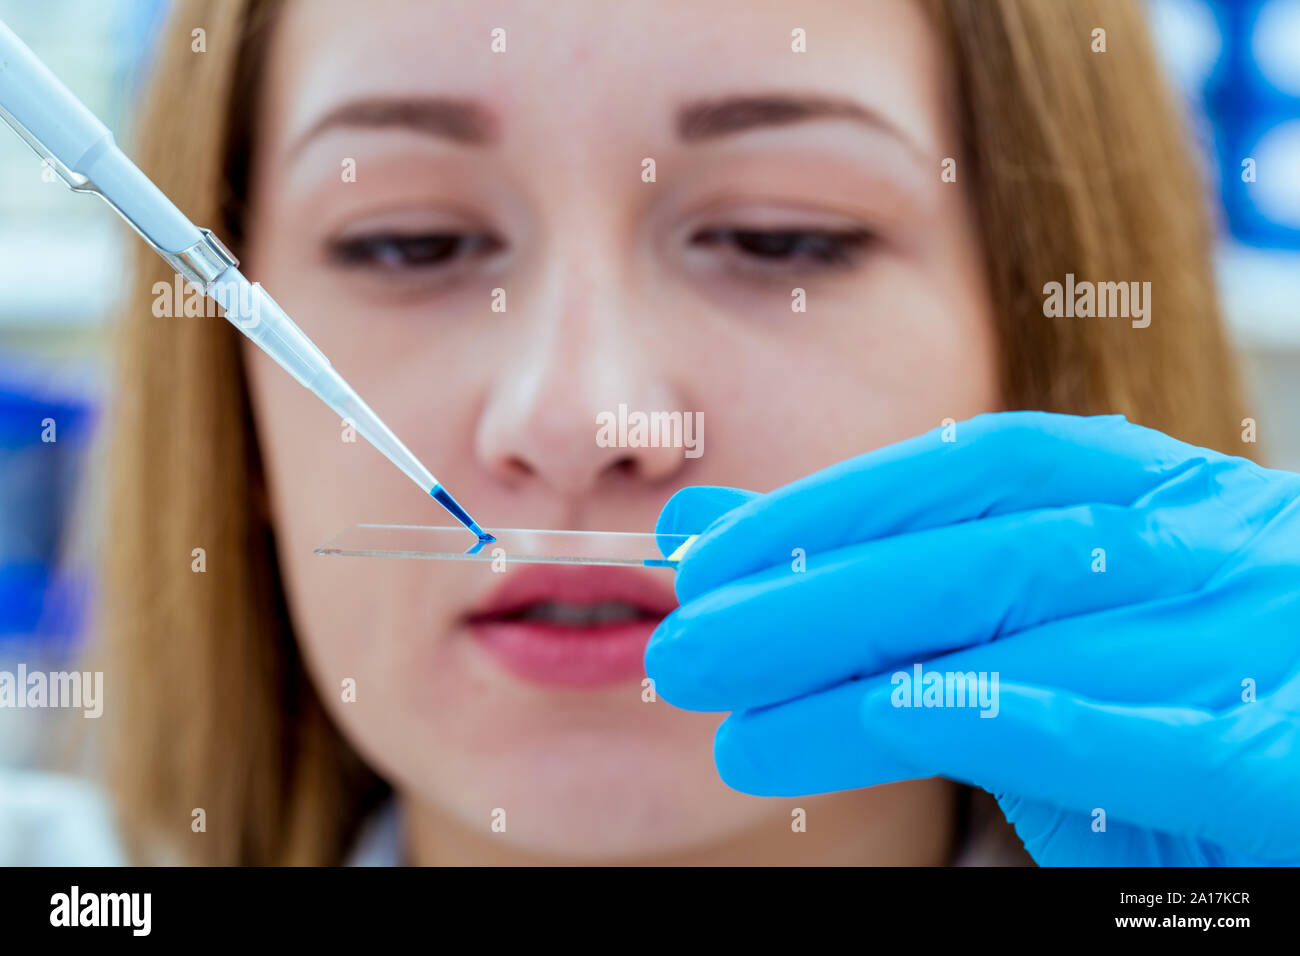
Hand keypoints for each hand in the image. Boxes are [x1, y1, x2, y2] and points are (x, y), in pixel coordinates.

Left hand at [646, 412, 1299, 864]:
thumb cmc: (1180, 682)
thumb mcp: (1033, 612)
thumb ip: (882, 564)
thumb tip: (707, 529)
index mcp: (1147, 487)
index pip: (971, 468)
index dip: (830, 507)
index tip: (708, 560)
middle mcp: (1201, 540)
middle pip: (976, 551)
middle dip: (812, 601)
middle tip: (687, 654)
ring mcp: (1256, 636)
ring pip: (1032, 639)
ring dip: (862, 684)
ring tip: (741, 733)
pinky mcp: (1286, 760)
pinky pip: (1144, 735)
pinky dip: (1017, 722)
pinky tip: (896, 724)